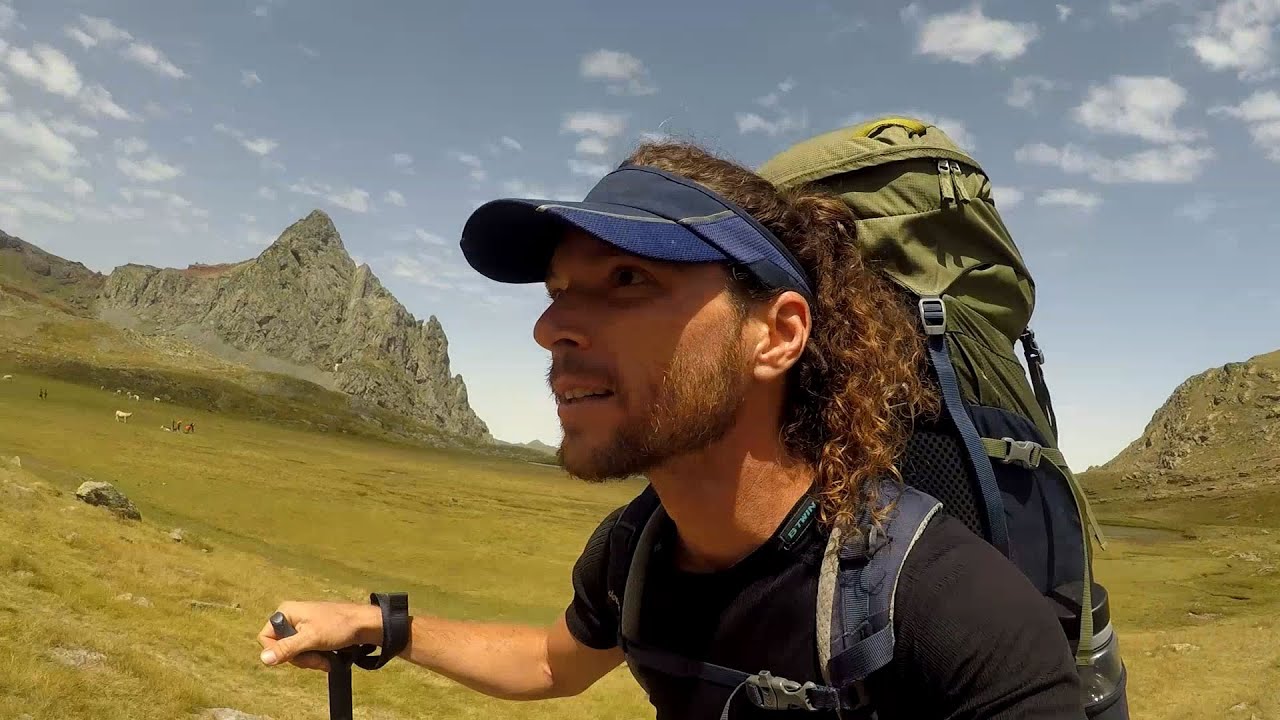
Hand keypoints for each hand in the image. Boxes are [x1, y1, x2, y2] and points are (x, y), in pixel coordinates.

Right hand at [257, 600, 380, 671]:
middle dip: (300, 658)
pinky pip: (306, 651)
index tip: (295, 655)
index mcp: (286, 612)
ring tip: (325, 659)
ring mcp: (302, 626)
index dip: (278, 651)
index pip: (265, 637)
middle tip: (316, 659)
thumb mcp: (311, 639)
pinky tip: (327, 658)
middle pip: (281, 648)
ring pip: (294, 652)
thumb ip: (287, 648)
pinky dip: (315, 657)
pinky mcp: (313, 634)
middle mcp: (292, 617)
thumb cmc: (340, 625)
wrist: (365, 625)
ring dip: (310, 660)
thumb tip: (264, 658)